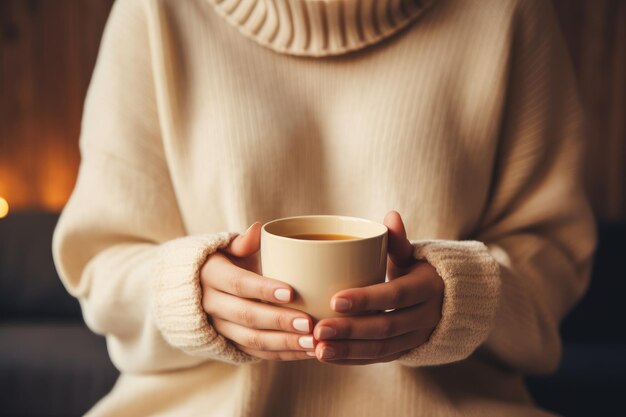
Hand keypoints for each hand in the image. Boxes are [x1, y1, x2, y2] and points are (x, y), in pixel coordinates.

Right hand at [200, 222, 315, 360]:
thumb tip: (258, 228)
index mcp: (212, 275)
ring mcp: (219, 327)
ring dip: (283, 343)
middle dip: (279, 321)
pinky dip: (282, 354)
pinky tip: (307, 351)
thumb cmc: (223, 262)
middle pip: (246, 315)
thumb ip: (243, 242)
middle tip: (308, 323)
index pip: (238, 284)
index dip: (263, 290)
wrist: (195, 289)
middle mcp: (211, 304)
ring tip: (312, 342)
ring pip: (251, 339)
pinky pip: (256, 353)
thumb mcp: (226, 248)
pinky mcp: (229, 344)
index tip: (291, 292)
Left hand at [312, 210, 443, 364]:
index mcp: (426, 287)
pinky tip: (327, 357)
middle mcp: (425, 316)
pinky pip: (378, 359)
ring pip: (381, 349)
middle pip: (385, 326)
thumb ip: (399, 240)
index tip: (334, 300)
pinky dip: (352, 360)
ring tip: (317, 349)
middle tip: (318, 330)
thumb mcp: (413, 255)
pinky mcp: (405, 352)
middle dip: (350, 330)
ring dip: (348, 351)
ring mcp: (416, 338)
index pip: (394, 295)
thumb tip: (391, 215)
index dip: (366, 299)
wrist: (446, 301)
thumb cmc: (417, 271)